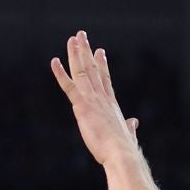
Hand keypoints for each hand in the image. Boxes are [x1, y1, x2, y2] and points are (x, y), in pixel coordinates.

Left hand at [50, 29, 140, 167]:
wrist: (121, 154)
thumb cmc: (124, 149)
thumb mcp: (128, 135)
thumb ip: (130, 127)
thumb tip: (134, 122)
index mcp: (112, 105)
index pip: (105, 79)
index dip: (102, 64)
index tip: (100, 51)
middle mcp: (102, 97)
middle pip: (93, 69)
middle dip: (87, 51)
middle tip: (82, 35)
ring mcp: (92, 100)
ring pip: (82, 71)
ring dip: (76, 53)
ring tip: (73, 38)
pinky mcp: (82, 106)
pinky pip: (69, 86)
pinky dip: (60, 73)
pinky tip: (55, 61)